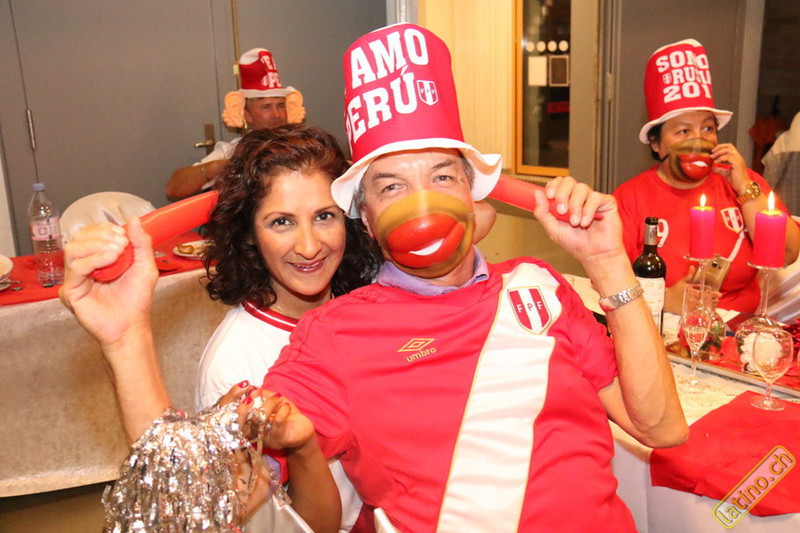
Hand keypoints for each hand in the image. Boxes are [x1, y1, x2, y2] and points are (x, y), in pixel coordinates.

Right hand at [59, 217, 157, 345]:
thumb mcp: (145, 265)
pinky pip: (76, 268)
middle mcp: (83, 265)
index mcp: (98, 258)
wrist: (132, 325)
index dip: (105, 228)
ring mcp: (75, 278)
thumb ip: (140, 242)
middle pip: (79, 237)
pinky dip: (94, 260)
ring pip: (73, 249)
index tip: (122, 233)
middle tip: (122, 242)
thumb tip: (134, 219)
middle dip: (102, 235)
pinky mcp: (70, 291)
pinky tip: (111, 260)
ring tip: (118, 252)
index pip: (91, 233)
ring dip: (98, 245)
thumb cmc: (137, 299)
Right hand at [237, 388, 315, 452]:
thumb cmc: (283, 414)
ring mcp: (263, 438)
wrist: (301, 430)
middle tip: (256, 392)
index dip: (232, 398)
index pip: (229, 413)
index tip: (244, 385)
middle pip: (238, 421)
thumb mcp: (270, 401)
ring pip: (259, 419)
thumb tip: (251, 388)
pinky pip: (276, 423)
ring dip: (269, 404)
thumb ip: (260, 395)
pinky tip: (286, 406)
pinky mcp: (278, 440)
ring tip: (277, 398)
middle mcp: (251, 433)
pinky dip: (282, 410)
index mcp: (246, 423)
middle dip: (247, 404)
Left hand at [533, 176, 623, 263]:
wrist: (594, 255)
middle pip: (568, 181)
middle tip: (561, 211)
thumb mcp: (553, 229)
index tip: (549, 196)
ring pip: (581, 188)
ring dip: (575, 206)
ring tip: (575, 223)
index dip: (552, 186)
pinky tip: (585, 223)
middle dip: (562, 194)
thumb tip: (536, 193)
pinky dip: (588, 210)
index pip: (558, 183)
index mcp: (565, 200)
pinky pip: (595, 197)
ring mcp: (592, 198)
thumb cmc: (575, 243)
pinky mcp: (606, 202)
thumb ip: (543, 212)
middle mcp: (578, 197)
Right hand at [664, 265, 721, 313]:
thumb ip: (689, 275)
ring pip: (703, 307)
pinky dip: (704, 312)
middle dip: (714, 300)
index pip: (704, 293)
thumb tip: (693, 267)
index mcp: (691, 291)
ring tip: (715, 304)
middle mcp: (691, 299)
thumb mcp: (682, 282)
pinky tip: (708, 310)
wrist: (665, 300)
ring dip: (710, 306)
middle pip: (705, 301)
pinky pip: (698, 313)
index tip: (719, 294)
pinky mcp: (688, 312)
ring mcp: (690, 306)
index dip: (713, 294)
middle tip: (718, 299)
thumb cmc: (674, 291)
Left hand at [711, 143, 748, 191]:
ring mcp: (738, 160)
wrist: (743, 186)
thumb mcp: (725, 173)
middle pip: (729, 146)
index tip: (713, 151)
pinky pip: (728, 157)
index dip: (721, 147)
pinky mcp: (737, 163)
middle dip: (719, 147)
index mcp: (736, 158)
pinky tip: (715, 163)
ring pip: (728, 150)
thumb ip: (719, 169)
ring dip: (718, 153)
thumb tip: (711, 168)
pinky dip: (720, 159)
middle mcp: (738, 157)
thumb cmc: (736, 180)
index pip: (730, 147)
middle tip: (712, 152)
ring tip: (712, 157)